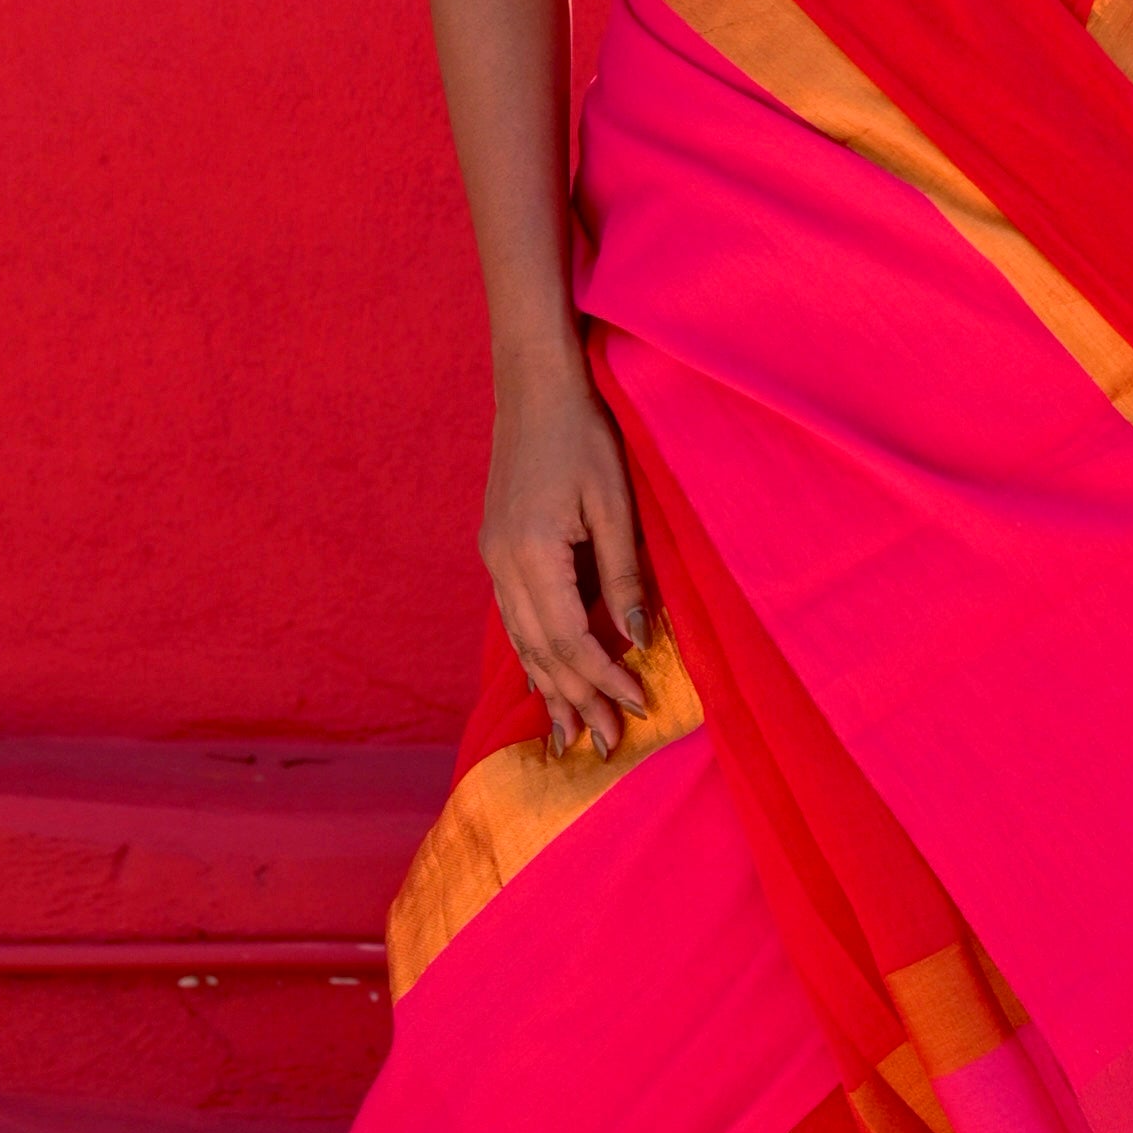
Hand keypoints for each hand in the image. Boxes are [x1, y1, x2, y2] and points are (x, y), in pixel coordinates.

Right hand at [482, 353, 656, 756]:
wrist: (534, 388)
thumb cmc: (583, 436)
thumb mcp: (615, 503)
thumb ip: (623, 576)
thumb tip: (638, 638)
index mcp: (532, 555)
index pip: (569, 639)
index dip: (604, 679)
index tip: (639, 705)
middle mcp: (503, 565)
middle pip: (540, 652)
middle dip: (576, 700)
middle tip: (606, 744)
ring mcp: (493, 558)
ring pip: (521, 641)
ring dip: (548, 689)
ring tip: (570, 735)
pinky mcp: (496, 549)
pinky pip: (514, 619)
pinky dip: (533, 655)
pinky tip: (544, 680)